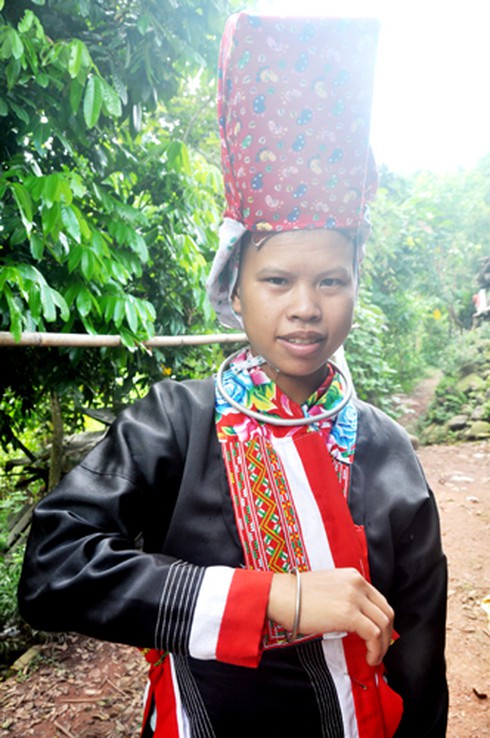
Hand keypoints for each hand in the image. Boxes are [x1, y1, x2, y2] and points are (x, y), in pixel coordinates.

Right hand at [267, 568, 393, 665]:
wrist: (281, 595)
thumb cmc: (297, 595)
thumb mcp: (329, 588)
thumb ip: (346, 597)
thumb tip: (355, 619)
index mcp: (353, 576)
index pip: (379, 600)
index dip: (383, 621)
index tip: (379, 635)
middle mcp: (357, 584)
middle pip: (386, 612)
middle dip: (388, 634)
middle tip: (381, 649)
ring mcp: (354, 597)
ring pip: (383, 624)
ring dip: (383, 646)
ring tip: (375, 657)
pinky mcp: (349, 613)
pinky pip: (374, 634)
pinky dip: (376, 649)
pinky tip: (370, 657)